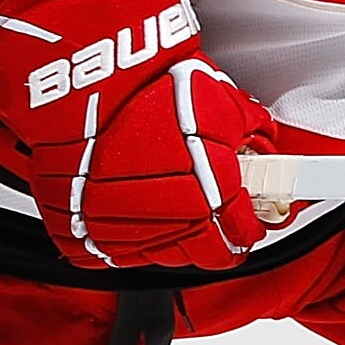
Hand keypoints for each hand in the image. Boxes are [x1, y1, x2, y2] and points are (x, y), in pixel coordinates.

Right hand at [0, 0, 272, 271]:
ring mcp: (127, 234)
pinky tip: (130, 201)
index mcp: (213, 195)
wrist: (81, 88)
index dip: (249, 222)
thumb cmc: (146, 88)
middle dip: (214, 231)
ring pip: (164, 255)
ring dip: (171, 233)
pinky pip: (119, 251)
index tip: (246, 213)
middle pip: (207, 254)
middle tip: (210, 207)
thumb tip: (263, 146)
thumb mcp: (217, 99)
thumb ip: (248, 131)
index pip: (244, 235)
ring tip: (164, 195)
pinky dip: (127, 232)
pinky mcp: (88, 237)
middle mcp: (173, 223)